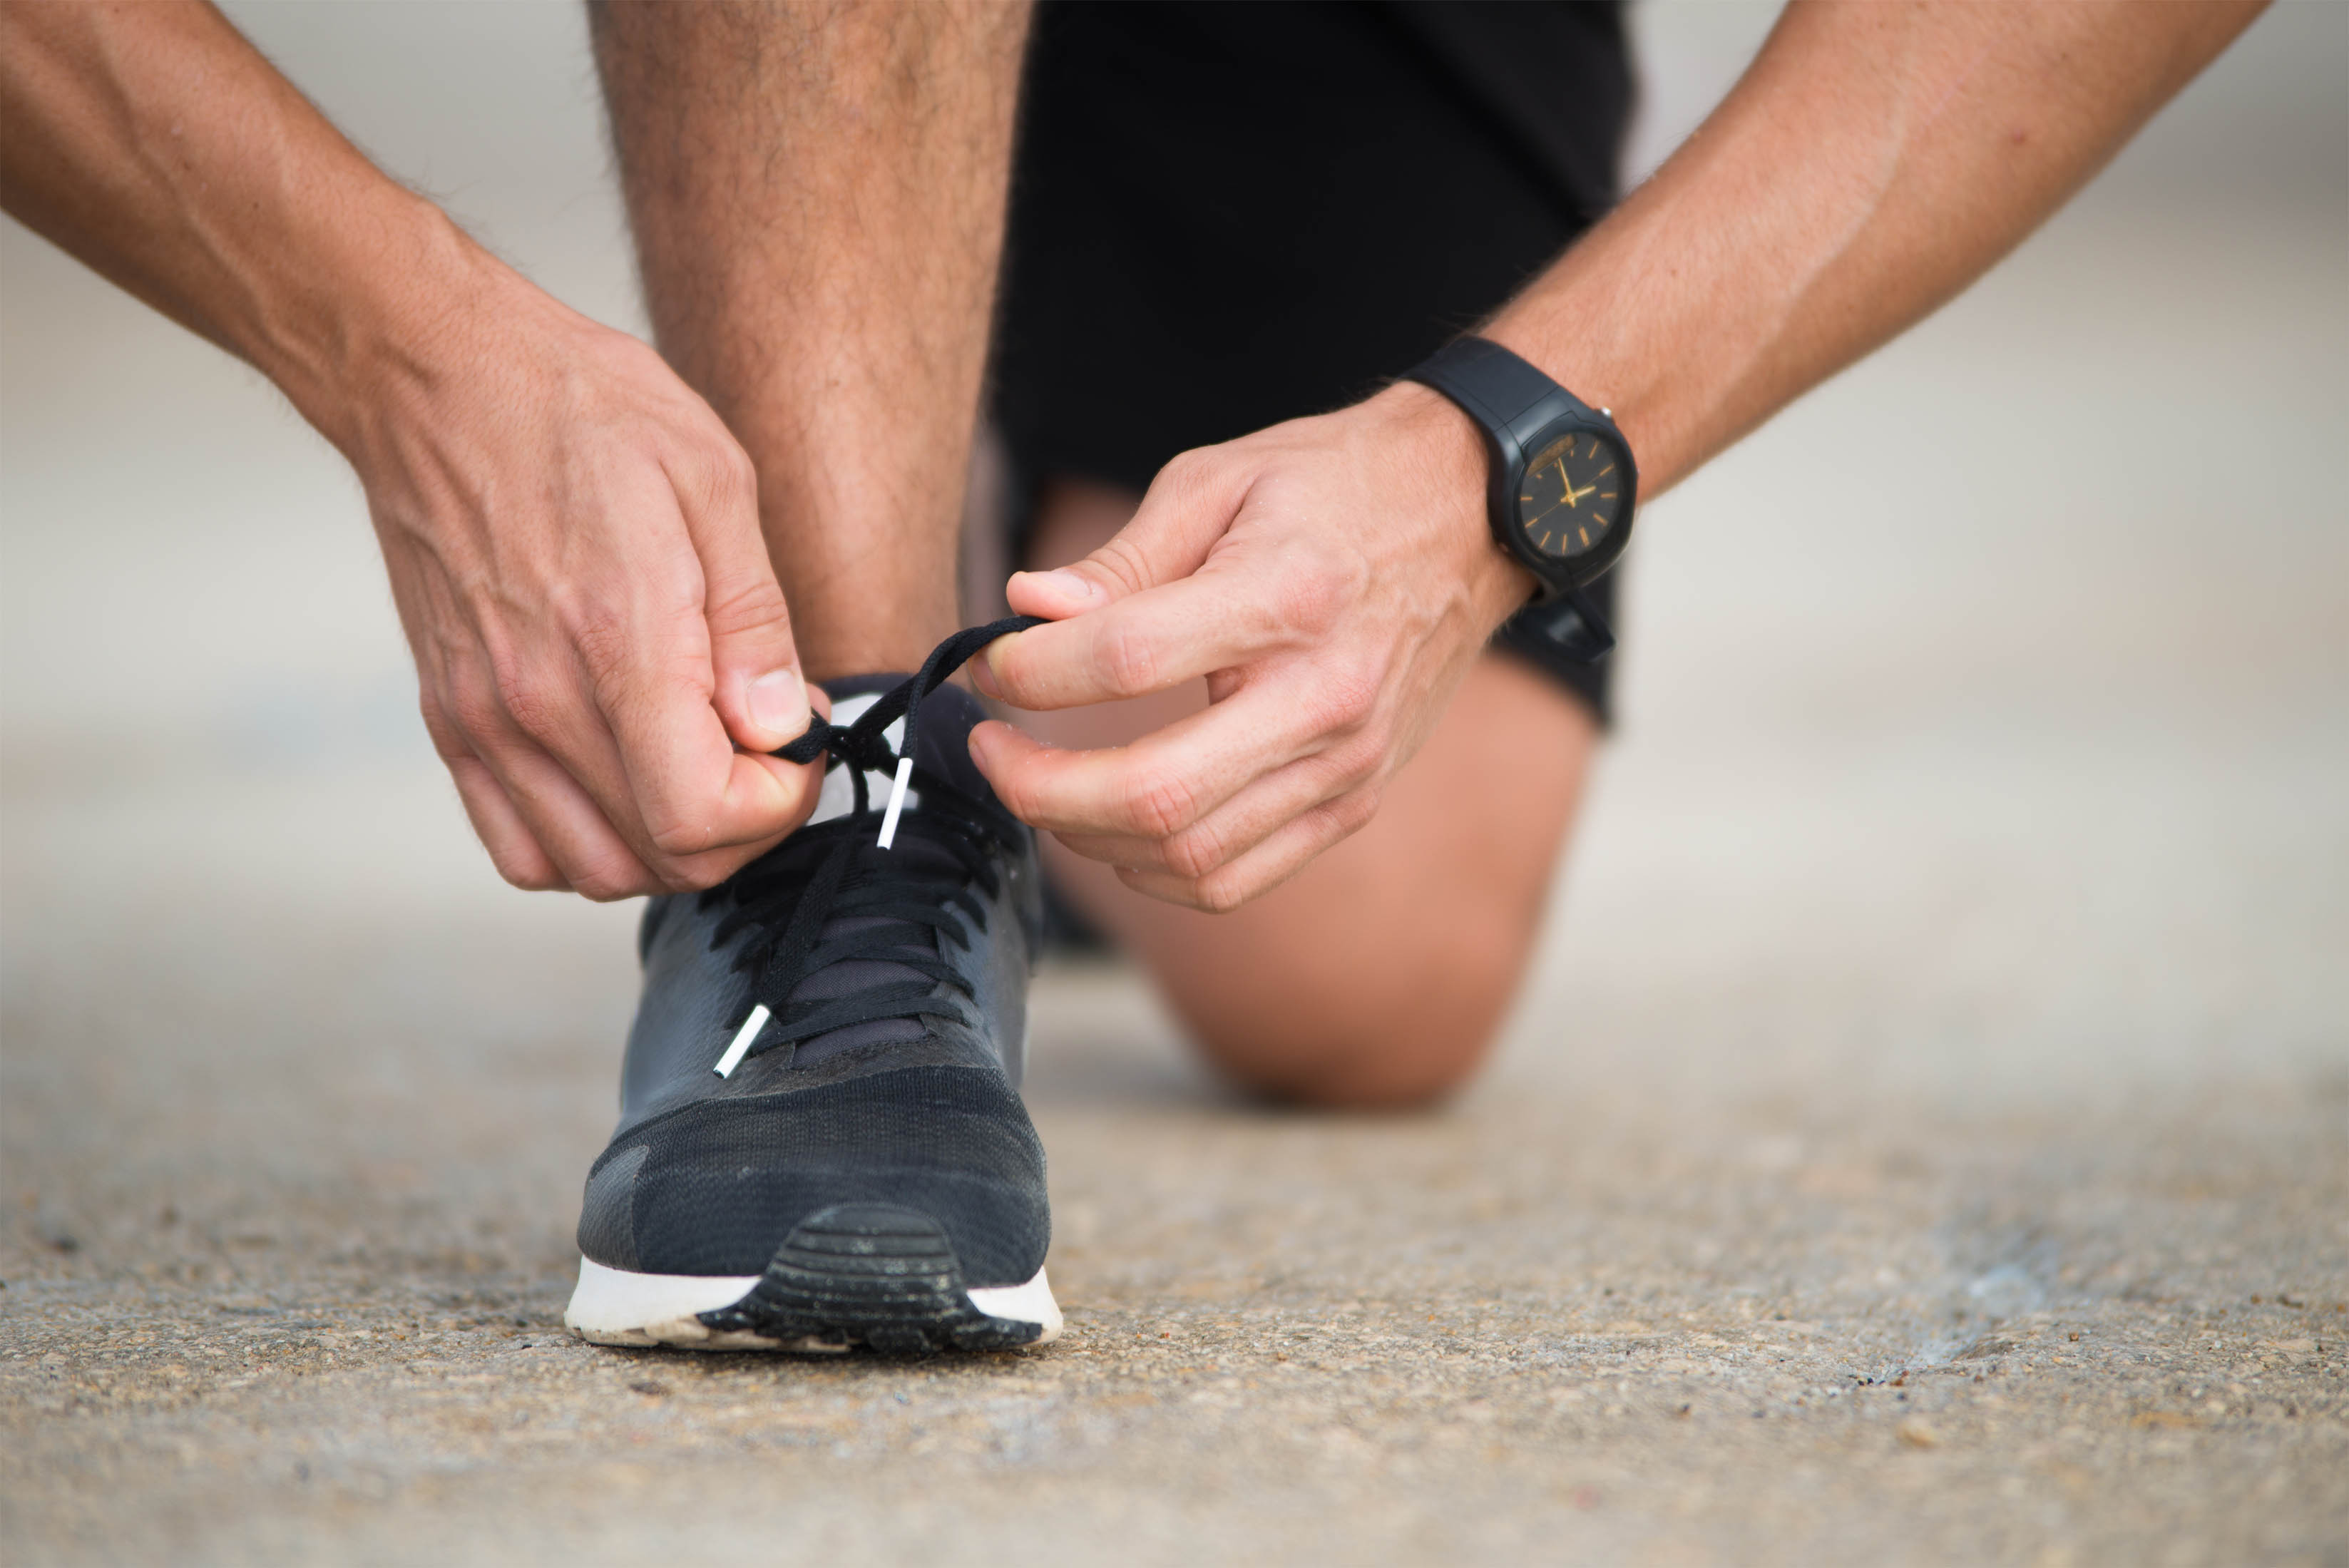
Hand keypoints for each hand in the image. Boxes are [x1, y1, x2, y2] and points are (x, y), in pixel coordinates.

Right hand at [342, 268, 824, 897]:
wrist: (435, 376)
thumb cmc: (578, 409)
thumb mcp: (712, 479)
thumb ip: (753, 622)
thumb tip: (779, 727)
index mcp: (618, 640)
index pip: (702, 815)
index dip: (779, 805)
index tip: (796, 748)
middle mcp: (538, 700)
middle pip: (660, 860)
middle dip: (742, 828)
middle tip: (762, 752)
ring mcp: (483, 720)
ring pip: (591, 869)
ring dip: (668, 846)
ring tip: (699, 765)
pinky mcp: (449, 721)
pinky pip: (519, 847)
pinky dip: (585, 844)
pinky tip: (625, 779)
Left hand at [967, 383, 1533, 910]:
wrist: (1472, 516)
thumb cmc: (1336, 487)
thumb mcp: (1219, 481)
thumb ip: (1120, 560)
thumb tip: (1028, 611)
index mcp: (1285, 597)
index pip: (1126, 661)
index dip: (1032, 672)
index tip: (990, 662)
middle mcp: (1325, 697)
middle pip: (1153, 792)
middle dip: (1038, 786)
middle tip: (989, 749)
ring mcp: (1347, 763)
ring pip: (1189, 855)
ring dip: (1086, 834)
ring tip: (1042, 784)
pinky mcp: (1355, 800)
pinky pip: (1238, 878)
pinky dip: (1157, 869)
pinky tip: (1114, 827)